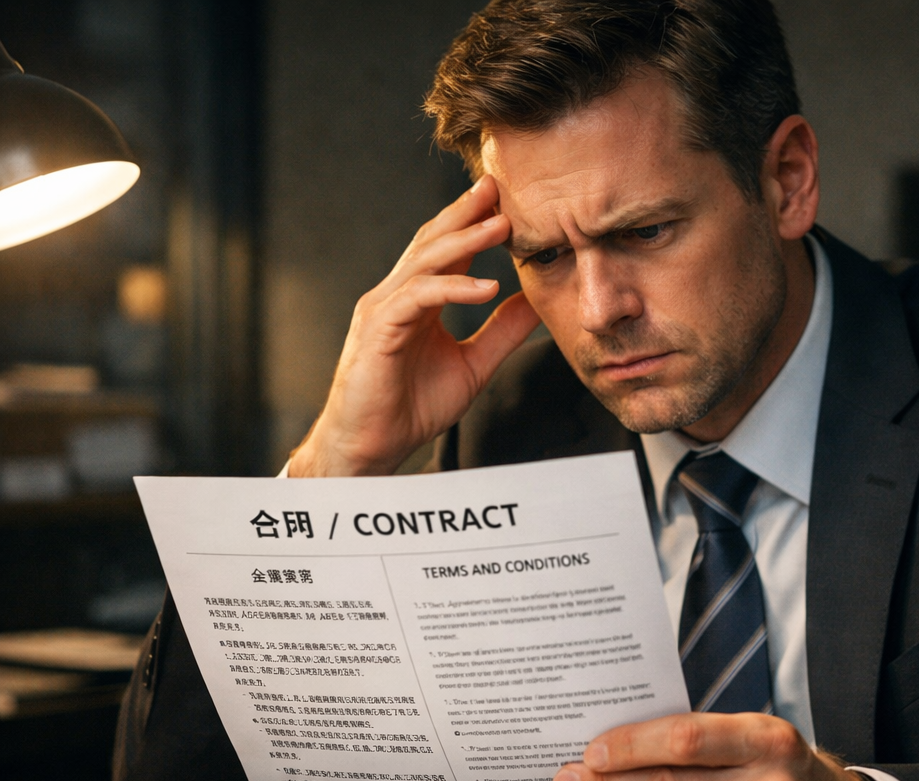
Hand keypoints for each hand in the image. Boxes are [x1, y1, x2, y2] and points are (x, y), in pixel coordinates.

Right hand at [289, 176, 539, 476]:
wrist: (372, 447)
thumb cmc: (411, 409)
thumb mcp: (473, 365)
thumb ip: (501, 333)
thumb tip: (536, 303)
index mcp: (418, 302)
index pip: (447, 251)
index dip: (474, 223)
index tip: (508, 200)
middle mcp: (397, 296)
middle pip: (433, 241)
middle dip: (466, 212)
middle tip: (499, 186)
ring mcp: (384, 309)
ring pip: (426, 261)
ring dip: (466, 240)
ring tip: (503, 224)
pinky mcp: (379, 329)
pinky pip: (419, 297)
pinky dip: (454, 289)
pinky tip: (487, 287)